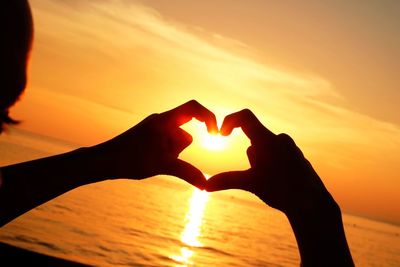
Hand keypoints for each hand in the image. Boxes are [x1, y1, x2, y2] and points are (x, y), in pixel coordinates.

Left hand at [94, 100, 217, 188]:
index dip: (209, 117)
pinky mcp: (149, 136)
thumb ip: (187, 172)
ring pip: (175, 141)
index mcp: (165, 120)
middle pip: (184, 132)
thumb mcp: (163, 166)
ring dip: (171, 154)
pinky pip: (166, 144)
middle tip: (159, 159)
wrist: (103, 161)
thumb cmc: (129, 159)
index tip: (215, 135)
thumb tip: (206, 185)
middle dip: (179, 149)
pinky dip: (164, 154)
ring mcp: (154, 128)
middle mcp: (161, 120)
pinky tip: (149, 162)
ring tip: (151, 161)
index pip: (194, 108)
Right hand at [205, 109, 334, 214]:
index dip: (229, 121)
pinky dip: (271, 163)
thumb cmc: (283, 191)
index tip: (221, 134)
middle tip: (259, 176)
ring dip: (260, 160)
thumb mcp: (251, 184)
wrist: (313, 204)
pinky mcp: (296, 156)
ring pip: (265, 147)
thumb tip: (205, 186)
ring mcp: (290, 147)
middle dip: (251, 157)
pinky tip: (279, 181)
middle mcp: (279, 139)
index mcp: (267, 140)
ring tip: (271, 180)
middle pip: (254, 138)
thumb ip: (227, 181)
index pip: (245, 117)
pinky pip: (277, 153)